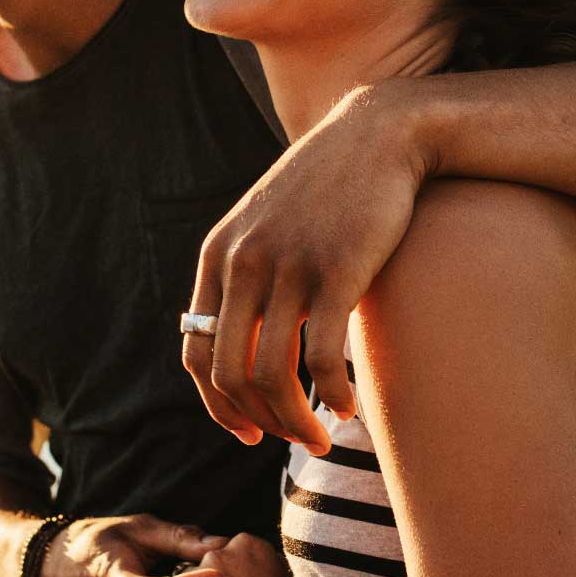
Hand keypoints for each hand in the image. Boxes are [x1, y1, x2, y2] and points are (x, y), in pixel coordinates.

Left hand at [184, 80, 427, 451]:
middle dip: (259, 422)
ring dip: (296, 422)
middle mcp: (243, 262)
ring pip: (272, 375)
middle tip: (292, 442)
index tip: (247, 431)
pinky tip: (349, 406)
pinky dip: (332, 395)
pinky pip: (322, 358)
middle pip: (231, 374)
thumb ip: (247, 273)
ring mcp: (288, 267)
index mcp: (218, 255)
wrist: (379, 134)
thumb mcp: (267, 223)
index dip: (217, 405)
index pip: (196, 353)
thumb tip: (243, 342)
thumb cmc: (328, 187)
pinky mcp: (337, 272)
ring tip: (322, 437)